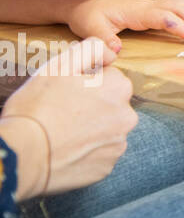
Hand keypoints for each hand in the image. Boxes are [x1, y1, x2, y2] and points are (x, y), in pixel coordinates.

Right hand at [0, 38, 136, 199]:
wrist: (21, 154)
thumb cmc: (38, 107)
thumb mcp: (60, 65)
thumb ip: (91, 49)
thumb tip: (111, 54)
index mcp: (120, 88)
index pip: (108, 78)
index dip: (85, 83)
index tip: (66, 92)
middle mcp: (127, 117)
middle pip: (110, 104)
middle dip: (92, 106)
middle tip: (62, 112)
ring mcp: (118, 144)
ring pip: (106, 129)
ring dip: (90, 129)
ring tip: (62, 132)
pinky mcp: (106, 168)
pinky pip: (99, 154)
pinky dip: (86, 152)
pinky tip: (66, 149)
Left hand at [64, 0, 183, 51]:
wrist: (82, 1)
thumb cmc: (87, 15)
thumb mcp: (90, 28)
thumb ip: (103, 39)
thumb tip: (117, 50)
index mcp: (135, 11)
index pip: (164, 17)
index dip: (181, 27)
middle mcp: (147, 4)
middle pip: (179, 7)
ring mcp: (150, 2)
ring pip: (181, 2)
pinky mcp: (151, 5)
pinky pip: (177, 2)